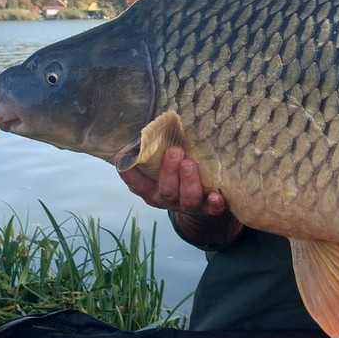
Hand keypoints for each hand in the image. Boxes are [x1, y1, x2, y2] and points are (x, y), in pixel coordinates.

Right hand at [118, 145, 242, 247]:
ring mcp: (189, 205)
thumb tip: (148, 127)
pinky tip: (216, 196)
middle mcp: (169, 199)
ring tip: (189, 163)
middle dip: (169, 171)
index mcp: (152, 190)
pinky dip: (214, 204)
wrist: (202, 195)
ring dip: (189, 181)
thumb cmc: (176, 170)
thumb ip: (155, 148)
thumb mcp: (162, 161)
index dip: (129, 173)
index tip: (122, 156)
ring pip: (188, 199)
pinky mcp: (209, 207)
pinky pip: (212, 210)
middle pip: (166, 191)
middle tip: (175, 151)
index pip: (137, 184)